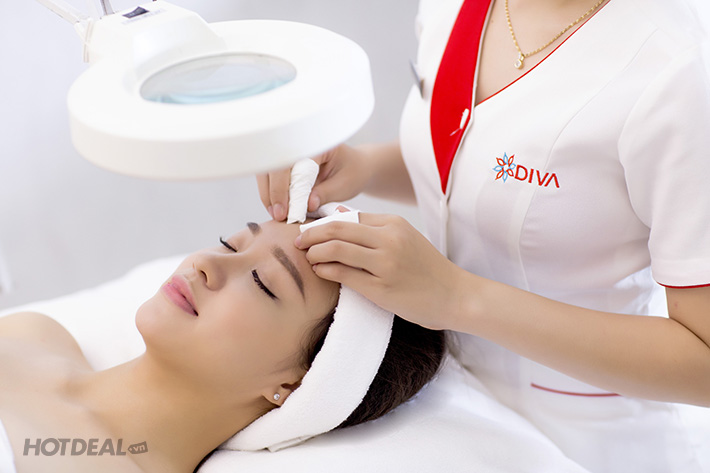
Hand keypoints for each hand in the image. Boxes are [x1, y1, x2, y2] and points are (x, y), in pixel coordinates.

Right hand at [256, 144, 371, 220]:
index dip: (284, 186)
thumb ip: (325, 194)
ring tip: (276, 214)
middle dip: (273, 192)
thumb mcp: (345, 185)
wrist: (357, 167)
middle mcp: (300, 143)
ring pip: (268, 171)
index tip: (285, 210)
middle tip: (278, 215)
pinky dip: (271, 193)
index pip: (292, 162)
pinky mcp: (287, 163)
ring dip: (269, 193)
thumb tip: (306, 205)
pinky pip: (271, 177)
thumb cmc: (354, 173)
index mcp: (317, 143)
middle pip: (274, 164)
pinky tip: (276, 208)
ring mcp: (291, 152)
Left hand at [295, 213, 464, 329]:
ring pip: (336, 249)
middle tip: (296, 241)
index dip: (321, 222)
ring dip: (314, 252)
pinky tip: (319, 271)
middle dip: (310, 234)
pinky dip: (325, 270)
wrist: (454, 295)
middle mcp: (389, 239)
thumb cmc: (426, 268)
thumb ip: (370, 226)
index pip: (346, 217)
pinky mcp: (381, 288)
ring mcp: (385, 264)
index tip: (307, 230)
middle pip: (336, 229)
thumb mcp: (403, 238)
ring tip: (307, 257)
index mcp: (393, 224)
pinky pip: (343, 274)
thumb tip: (336, 212)